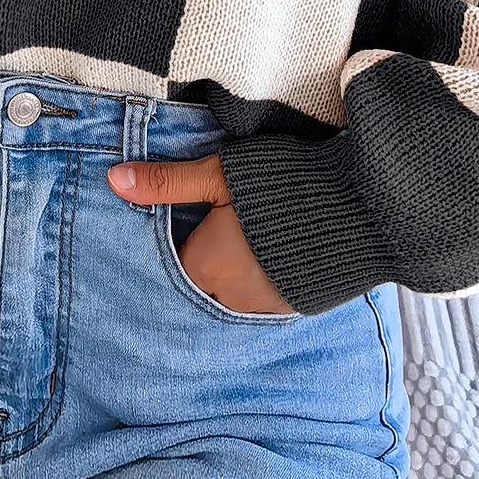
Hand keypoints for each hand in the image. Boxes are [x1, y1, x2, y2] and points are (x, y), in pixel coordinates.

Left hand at [107, 152, 295, 314]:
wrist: (363, 207)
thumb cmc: (285, 184)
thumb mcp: (220, 173)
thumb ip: (168, 182)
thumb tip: (115, 180)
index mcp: (208, 265)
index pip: (174, 265)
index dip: (179, 243)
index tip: (188, 223)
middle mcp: (233, 295)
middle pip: (202, 286)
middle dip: (205, 263)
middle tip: (217, 232)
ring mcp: (269, 305)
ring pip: (233, 297)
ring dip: (234, 275)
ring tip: (245, 241)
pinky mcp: (299, 305)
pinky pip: (265, 301)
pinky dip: (261, 281)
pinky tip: (272, 255)